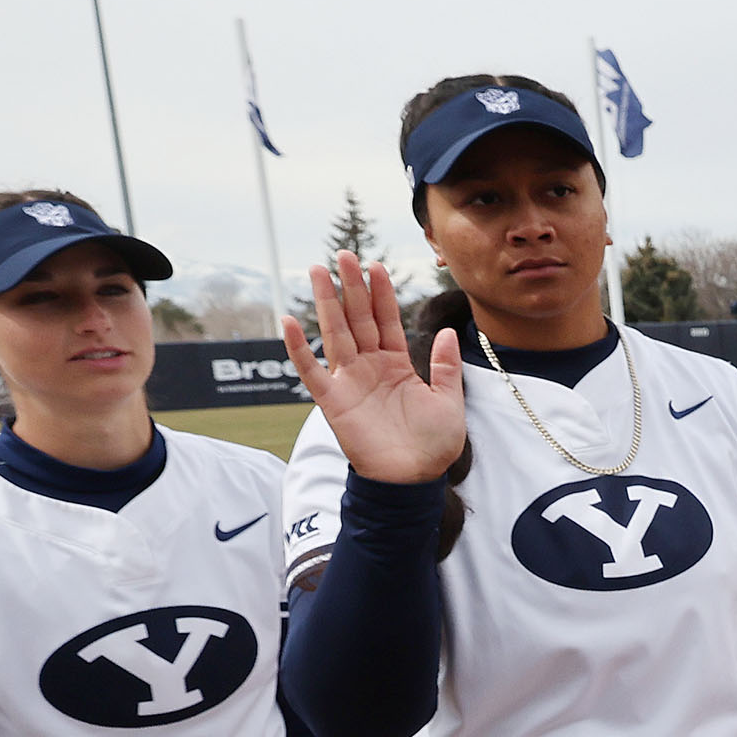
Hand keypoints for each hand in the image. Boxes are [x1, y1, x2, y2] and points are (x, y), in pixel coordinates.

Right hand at [279, 251, 467, 484]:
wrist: (412, 481)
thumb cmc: (432, 446)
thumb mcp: (449, 401)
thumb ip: (447, 367)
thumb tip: (447, 332)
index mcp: (397, 366)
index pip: (387, 321)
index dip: (381, 294)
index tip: (376, 266)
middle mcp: (370, 368)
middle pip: (358, 319)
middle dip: (352, 287)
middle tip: (344, 255)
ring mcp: (349, 382)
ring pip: (335, 333)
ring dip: (326, 303)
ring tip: (318, 271)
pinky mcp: (333, 402)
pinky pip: (311, 371)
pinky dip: (298, 349)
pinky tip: (287, 322)